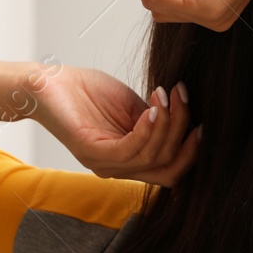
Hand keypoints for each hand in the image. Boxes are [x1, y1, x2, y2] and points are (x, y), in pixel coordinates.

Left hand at [31, 64, 198, 185]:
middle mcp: (118, 169)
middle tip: (184, 99)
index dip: (193, 150)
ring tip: (167, 95)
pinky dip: (148, 129)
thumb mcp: (134, 107)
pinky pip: (130, 150)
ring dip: (168, 123)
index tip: (203, 121)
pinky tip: (152, 108)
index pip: (172, 170)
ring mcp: (104, 164)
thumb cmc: (88, 92)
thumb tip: (187, 119)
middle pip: (169, 168)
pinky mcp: (91, 153)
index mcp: (130, 160)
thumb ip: (158, 120)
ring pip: (153, 157)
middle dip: (184, 133)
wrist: (49, 82)